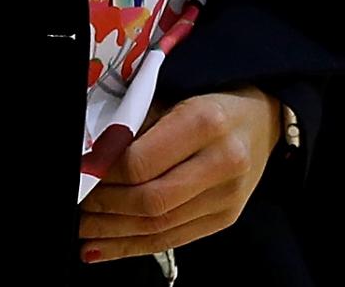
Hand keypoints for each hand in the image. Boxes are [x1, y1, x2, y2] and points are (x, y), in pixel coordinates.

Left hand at [77, 88, 284, 262]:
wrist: (265, 117)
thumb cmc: (212, 100)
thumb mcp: (175, 96)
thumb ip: (138, 125)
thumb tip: (93, 157)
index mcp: (207, 121)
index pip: (141, 162)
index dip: (102, 174)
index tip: (81, 173)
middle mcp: (223, 161)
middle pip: (150, 200)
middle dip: (105, 207)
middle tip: (79, 204)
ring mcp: (228, 196)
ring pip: (158, 226)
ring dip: (113, 233)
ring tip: (84, 230)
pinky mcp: (226, 218)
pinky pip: (172, 239)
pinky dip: (132, 247)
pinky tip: (104, 247)